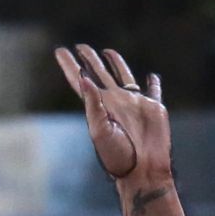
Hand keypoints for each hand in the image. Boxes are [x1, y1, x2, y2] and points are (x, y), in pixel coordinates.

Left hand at [54, 44, 171, 185]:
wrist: (141, 169)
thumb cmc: (117, 155)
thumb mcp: (100, 129)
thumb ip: (93, 104)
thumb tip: (84, 77)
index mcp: (98, 105)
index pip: (80, 80)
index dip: (70, 65)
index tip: (60, 50)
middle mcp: (114, 101)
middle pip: (99, 74)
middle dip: (89, 59)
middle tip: (80, 46)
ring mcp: (133, 103)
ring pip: (123, 76)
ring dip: (115, 64)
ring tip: (106, 52)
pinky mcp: (153, 108)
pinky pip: (154, 91)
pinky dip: (154, 83)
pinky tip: (152, 76)